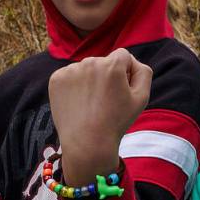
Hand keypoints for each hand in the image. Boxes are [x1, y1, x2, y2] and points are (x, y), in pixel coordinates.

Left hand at [48, 48, 151, 185]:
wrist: (86, 143)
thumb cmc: (116, 122)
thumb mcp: (141, 98)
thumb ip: (143, 72)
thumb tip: (132, 61)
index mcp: (112, 65)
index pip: (123, 56)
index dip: (125, 72)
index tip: (121, 90)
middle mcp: (90, 62)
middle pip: (103, 62)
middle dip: (106, 76)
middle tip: (106, 102)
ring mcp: (70, 70)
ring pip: (85, 69)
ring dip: (89, 81)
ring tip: (91, 105)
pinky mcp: (56, 79)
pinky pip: (70, 76)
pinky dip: (74, 87)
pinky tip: (78, 104)